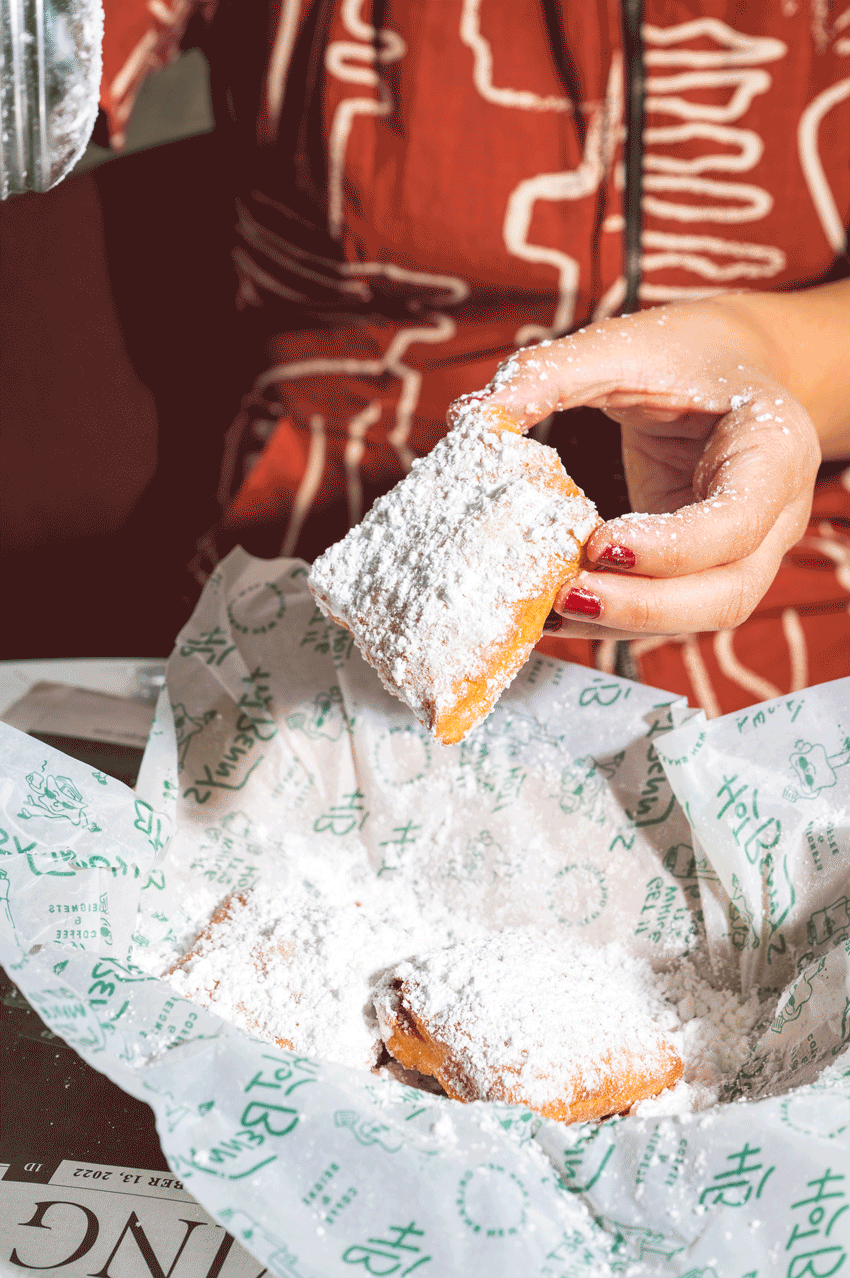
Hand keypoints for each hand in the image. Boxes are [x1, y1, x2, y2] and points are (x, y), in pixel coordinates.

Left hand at [449, 296, 822, 639]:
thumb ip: (552, 374)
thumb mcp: (625, 346)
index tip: (598, 544)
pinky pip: (667, 609)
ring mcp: (745, 552)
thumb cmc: (686, 354)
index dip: (671, 548)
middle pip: (726, 594)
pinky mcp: (703, 569)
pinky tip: (553, 612)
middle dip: (643, 608)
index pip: (738, 520)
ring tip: (547, 612)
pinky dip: (612, 617)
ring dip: (622, 623)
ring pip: (698, 616)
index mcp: (773, 448)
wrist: (730, 366)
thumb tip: (472, 417)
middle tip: (565, 597)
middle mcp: (773, 514)